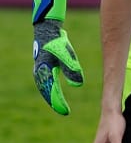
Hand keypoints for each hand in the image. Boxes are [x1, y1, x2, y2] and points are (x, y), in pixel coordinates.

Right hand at [31, 0, 83, 115]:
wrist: (47, 30)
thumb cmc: (57, 42)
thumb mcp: (67, 55)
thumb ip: (72, 70)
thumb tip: (78, 85)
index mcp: (45, 71)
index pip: (52, 92)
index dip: (59, 102)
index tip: (66, 111)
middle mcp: (40, 72)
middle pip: (47, 92)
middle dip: (55, 102)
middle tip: (64, 111)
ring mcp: (39, 69)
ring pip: (45, 87)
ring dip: (52, 96)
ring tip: (60, 105)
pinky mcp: (42, 66)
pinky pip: (45, 82)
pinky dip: (50, 89)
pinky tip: (55, 93)